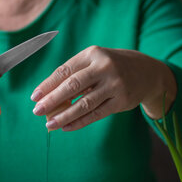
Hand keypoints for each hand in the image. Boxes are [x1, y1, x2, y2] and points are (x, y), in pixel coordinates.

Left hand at [31, 46, 176, 130]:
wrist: (147, 72)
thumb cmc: (110, 68)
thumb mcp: (94, 62)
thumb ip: (74, 76)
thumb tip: (48, 97)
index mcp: (92, 54)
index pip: (65, 70)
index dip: (48, 84)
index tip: (34, 97)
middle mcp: (104, 67)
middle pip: (73, 86)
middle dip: (52, 100)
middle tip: (37, 111)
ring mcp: (114, 84)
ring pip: (84, 103)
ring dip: (64, 115)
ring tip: (49, 124)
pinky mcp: (121, 100)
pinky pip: (96, 114)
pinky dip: (79, 122)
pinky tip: (66, 127)